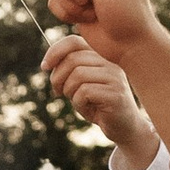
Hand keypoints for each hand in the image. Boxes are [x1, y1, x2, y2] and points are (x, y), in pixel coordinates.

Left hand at [44, 32, 158, 168]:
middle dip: (58, 77)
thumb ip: (69, 70)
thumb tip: (48, 63)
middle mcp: (110, 62)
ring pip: (78, 74)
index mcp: (101, 56)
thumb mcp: (81, 85)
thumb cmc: (99, 106)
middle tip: (59, 92)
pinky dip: (78, 103)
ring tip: (76, 100)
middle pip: (72, 59)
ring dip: (69, 90)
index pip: (74, 41)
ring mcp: (115, 77)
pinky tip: (88, 108)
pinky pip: (85, 92)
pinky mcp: (115, 94)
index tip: (45, 67)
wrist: (124, 127)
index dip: (55, 51)